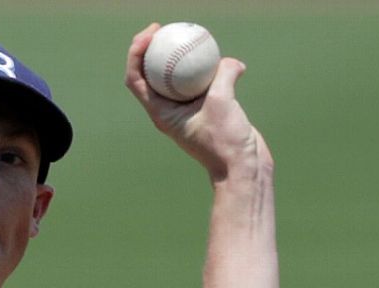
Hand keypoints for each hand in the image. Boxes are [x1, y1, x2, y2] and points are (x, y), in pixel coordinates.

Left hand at [125, 23, 271, 181]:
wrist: (243, 168)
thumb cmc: (226, 143)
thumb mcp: (222, 104)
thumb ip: (222, 76)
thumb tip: (228, 61)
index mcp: (160, 113)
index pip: (136, 79)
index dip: (136, 53)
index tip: (150, 33)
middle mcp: (170, 111)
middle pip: (152, 74)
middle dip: (154, 49)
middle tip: (166, 28)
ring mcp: (188, 110)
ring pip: (179, 77)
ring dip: (183, 57)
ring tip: (192, 36)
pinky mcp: (208, 110)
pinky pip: (203, 83)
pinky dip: (210, 69)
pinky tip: (227, 59)